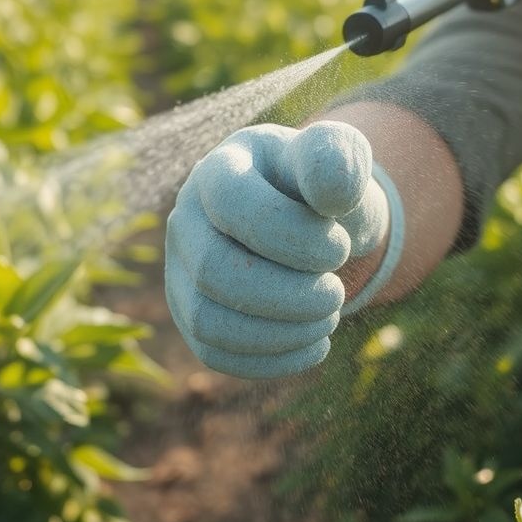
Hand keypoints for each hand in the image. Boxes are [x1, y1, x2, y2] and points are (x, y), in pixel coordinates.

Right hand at [165, 121, 389, 378]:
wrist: (312, 219)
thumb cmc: (324, 186)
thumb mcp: (339, 160)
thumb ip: (338, 161)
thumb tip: (331, 194)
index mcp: (220, 169)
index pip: (232, 204)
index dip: (291, 235)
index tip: (340, 247)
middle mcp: (186, 218)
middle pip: (211, 271)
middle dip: (287, 294)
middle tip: (336, 293)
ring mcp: (181, 270)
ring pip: (207, 321)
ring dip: (281, 333)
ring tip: (328, 317)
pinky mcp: (191, 314)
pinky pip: (215, 353)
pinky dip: (273, 360)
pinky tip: (316, 345)